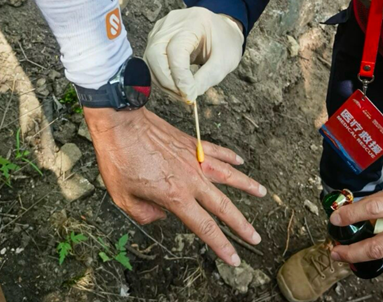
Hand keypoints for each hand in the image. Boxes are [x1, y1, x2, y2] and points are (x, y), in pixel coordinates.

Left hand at [84, 106, 265, 265]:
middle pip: (223, 206)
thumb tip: (160, 215)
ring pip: (228, 175)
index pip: (204, 227)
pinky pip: (217, 151)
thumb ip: (144, 214)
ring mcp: (194, 159)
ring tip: (262, 192)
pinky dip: (230, 156)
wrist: (123, 125)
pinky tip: (239, 160)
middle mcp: (191, 179)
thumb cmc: (120, 160)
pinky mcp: (192, 143)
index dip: (221, 245)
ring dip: (247, 185)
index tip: (234, 258)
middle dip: (241, 224)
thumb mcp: (123, 197)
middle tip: (255, 236)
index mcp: (175, 197)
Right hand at [144, 7, 243, 102]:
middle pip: (155, 54)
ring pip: (150, 59)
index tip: (190, 95)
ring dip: (164, 81)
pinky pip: (152, 60)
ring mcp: (161, 28)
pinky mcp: (156, 36)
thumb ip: (206, 78)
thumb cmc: (225, 43)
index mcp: (194, 22)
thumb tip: (187, 95)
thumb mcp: (224, 62)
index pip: (176, 51)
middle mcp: (172, 21)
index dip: (180, 77)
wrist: (223, 30)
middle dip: (167, 81)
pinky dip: (162, 76)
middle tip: (184, 96)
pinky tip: (177, 83)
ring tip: (182, 91)